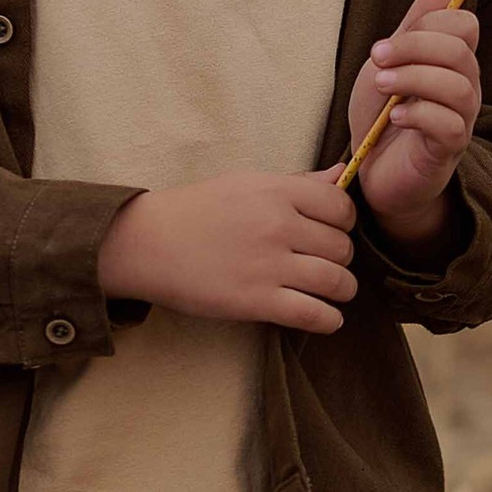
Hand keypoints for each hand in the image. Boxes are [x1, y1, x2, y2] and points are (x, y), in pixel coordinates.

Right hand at [96, 171, 356, 332]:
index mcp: (277, 192)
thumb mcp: (246, 183)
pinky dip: (329, 320)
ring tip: (334, 293)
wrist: (148, 243)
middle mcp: (278, 225)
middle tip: (326, 264)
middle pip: (342, 247)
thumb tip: (341, 172)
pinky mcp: (256, 300)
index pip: (341, 206)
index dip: (344, 222)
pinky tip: (328, 318)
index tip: (332, 231)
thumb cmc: (196, 211)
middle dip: (341, 259)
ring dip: (342, 290)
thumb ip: (297, 182)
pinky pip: (313, 314)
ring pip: (336, 281)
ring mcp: (269, 264)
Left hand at [349, 0, 481, 244]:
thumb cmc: (382, 116)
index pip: (463, 25)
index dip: (426, 26)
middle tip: (377, 61)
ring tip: (383, 90)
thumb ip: (411, 28)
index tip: (384, 46)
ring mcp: (461, 119)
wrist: (374, 172)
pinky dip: (419, 115)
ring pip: (459, 87)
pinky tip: (393, 118)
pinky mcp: (449, 150)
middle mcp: (465, 86)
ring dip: (414, 80)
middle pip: (459, 51)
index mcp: (452, 62)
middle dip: (414, 48)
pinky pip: (451, 126)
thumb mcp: (388, 63)